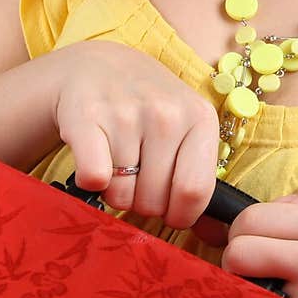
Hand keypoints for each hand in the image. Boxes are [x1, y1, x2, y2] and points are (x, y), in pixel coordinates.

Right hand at [46, 40, 218, 228]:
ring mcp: (126, 113)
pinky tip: (94, 158)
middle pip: (155, 201)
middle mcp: (166, 113)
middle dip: (144, 203)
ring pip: (121, 196)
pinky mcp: (86, 116)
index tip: (169, 209)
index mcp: (200, 118)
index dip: (179, 214)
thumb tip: (211, 231)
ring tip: (116, 161)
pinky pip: (93, 179)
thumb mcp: (188, 127)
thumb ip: (199, 172)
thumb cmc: (149, 109)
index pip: (194, 192)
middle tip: (137, 177)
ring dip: (116, 192)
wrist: (98, 67)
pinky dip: (90, 182)